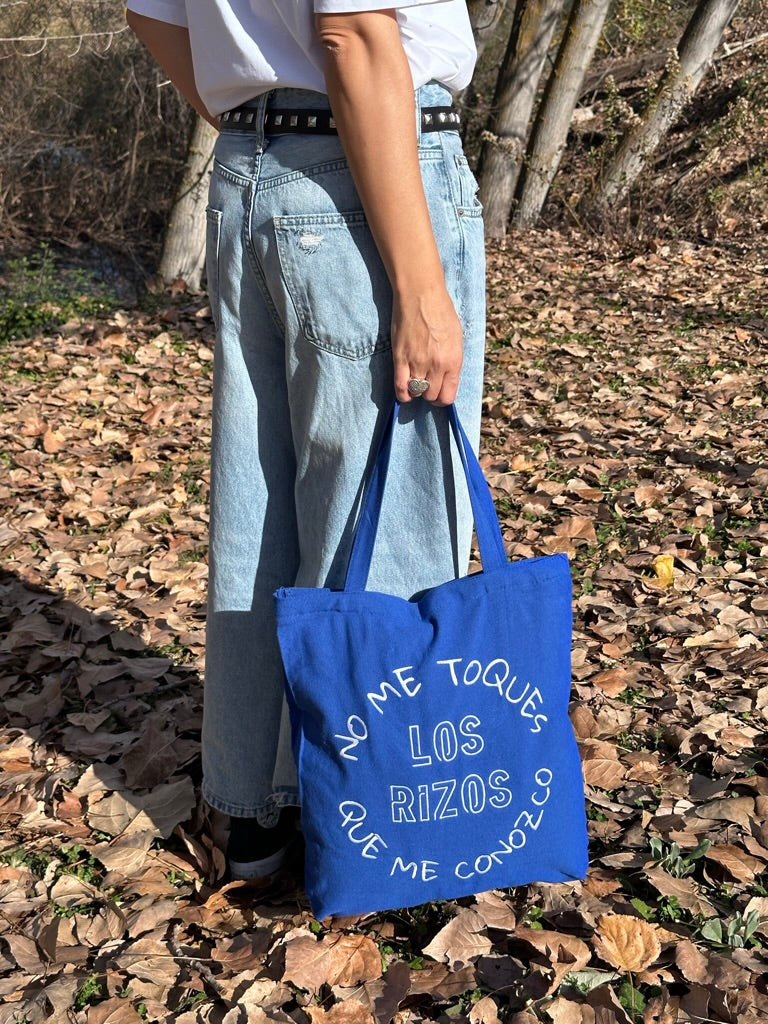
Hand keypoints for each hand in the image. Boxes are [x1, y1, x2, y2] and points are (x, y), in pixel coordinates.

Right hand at [391, 285, 463, 406]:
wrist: (421, 294)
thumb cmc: (441, 311)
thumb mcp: (456, 338)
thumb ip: (452, 360)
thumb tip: (447, 378)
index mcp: (454, 361)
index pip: (448, 396)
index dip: (442, 399)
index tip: (438, 394)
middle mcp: (437, 365)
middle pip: (431, 396)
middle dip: (429, 394)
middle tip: (426, 385)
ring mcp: (418, 362)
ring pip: (416, 393)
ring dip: (416, 392)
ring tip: (415, 383)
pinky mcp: (400, 358)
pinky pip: (400, 386)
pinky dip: (402, 393)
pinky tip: (404, 390)